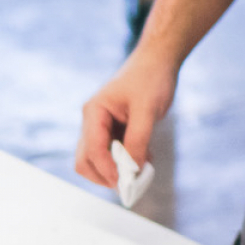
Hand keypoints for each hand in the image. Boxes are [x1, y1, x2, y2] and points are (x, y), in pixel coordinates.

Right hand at [75, 49, 177, 190]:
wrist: (157, 62)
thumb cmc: (150, 79)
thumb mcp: (147, 109)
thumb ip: (138, 139)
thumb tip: (133, 169)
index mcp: (94, 112)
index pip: (91, 149)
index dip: (106, 169)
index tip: (126, 182)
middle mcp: (92, 122)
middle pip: (86, 160)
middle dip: (106, 175)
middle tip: (131, 183)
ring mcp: (102, 128)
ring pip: (98, 161)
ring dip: (117, 171)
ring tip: (142, 169)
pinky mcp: (114, 132)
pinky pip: (114, 156)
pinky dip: (127, 164)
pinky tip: (145, 158)